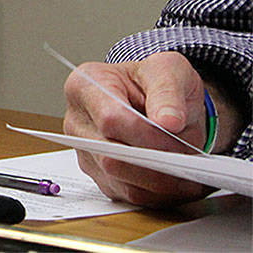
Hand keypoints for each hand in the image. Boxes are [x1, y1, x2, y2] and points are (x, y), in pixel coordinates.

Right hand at [62, 52, 212, 205]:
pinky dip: (156, 195)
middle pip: (111, 156)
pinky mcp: (98, 173)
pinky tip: (175, 182)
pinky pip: (127, 194)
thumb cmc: (155, 82)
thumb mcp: (169, 71)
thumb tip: (168, 121)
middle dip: (156, 165)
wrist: (157, 101)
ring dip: (159, 184)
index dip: (148, 136)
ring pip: (120, 180)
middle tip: (188, 164)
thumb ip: (168, 92)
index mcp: (85, 85)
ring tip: (187, 174)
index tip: (178, 141)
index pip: (110, 119)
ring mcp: (85, 150)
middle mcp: (78, 120)